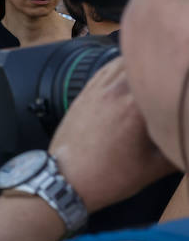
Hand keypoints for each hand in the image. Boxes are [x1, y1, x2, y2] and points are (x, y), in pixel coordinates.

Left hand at [49, 59, 175, 211]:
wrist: (65, 179)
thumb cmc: (109, 177)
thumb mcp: (154, 167)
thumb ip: (179, 147)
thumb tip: (188, 141)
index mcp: (137, 107)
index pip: (167, 80)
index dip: (181, 81)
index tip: (185, 89)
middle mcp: (117, 90)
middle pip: (148, 63)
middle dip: (166, 69)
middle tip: (177, 78)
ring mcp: (99, 89)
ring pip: (127, 60)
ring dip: (145, 64)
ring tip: (159, 75)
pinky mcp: (86, 91)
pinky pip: (108, 67)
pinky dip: (125, 66)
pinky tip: (134, 74)